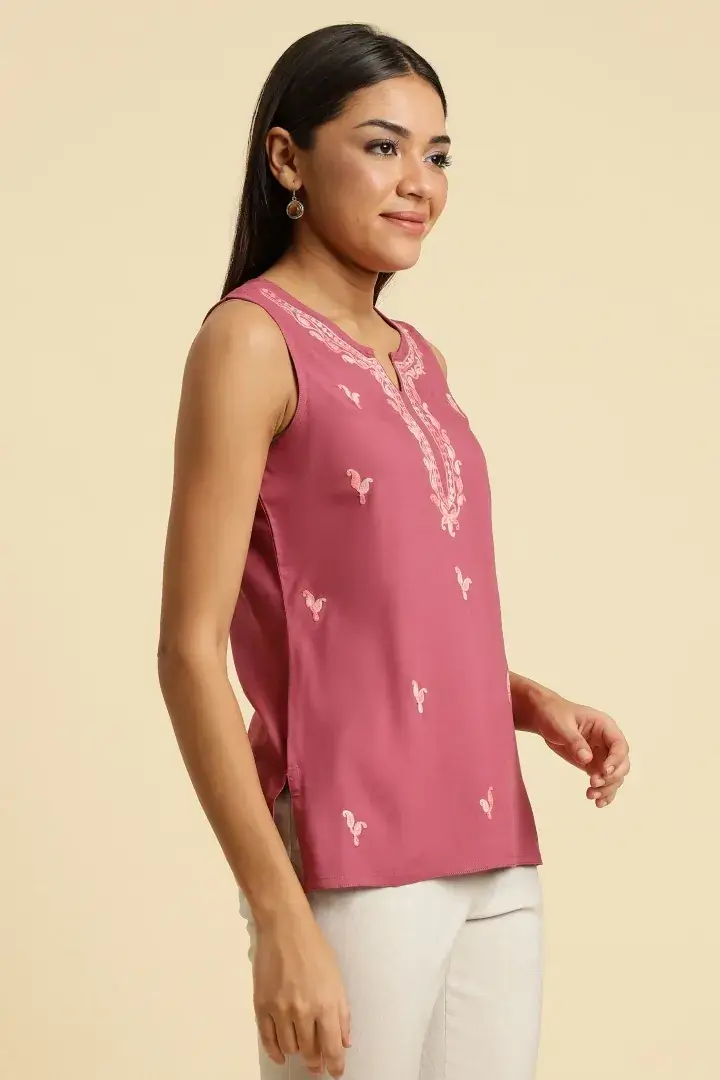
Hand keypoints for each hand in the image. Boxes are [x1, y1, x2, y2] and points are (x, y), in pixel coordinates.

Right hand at [253, 908, 351, 1077]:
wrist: (285, 929)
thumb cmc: (315, 949)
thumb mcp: (337, 979)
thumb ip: (342, 1013)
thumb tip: (344, 1041)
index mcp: (326, 1005)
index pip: (332, 1048)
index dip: (335, 1065)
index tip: (335, 1073)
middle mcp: (303, 1012)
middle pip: (310, 1052)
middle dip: (315, 1063)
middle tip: (317, 1066)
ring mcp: (280, 1010)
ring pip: (289, 1048)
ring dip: (297, 1053)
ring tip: (301, 1050)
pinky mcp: (262, 1006)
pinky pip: (267, 1039)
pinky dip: (275, 1052)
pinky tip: (282, 1054)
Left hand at [526, 689, 630, 807]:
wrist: (544, 717)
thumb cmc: (554, 715)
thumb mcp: (561, 725)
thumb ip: (574, 741)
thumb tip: (587, 759)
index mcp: (605, 726)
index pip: (620, 745)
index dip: (616, 760)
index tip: (603, 771)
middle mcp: (607, 742)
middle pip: (622, 763)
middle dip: (612, 777)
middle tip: (594, 783)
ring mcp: (602, 754)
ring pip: (615, 776)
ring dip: (607, 788)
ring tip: (591, 795)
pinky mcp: (593, 764)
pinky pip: (604, 780)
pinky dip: (604, 792)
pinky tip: (597, 802)